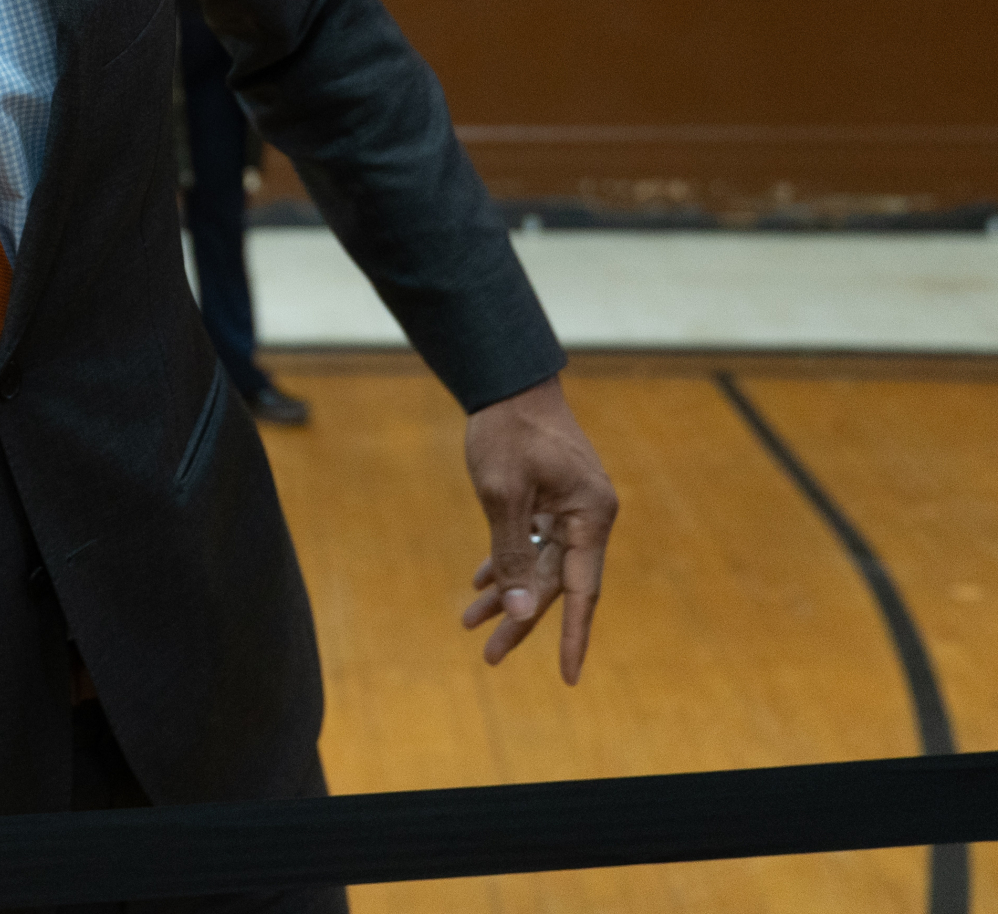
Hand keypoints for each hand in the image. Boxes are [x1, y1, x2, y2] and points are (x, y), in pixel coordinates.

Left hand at [461, 375, 617, 682]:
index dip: (573, 636)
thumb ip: (514, 553)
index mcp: (590, 517)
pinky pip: (530, 540)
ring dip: (507, 591)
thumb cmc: (507, 432)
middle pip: (554, 582)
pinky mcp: (550, 498)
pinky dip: (506, 560)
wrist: (507, 381)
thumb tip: (521, 610)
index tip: (567, 678)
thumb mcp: (503, 495)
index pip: (582, 591)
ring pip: (538, 563)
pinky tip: (480, 584)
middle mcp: (587, 517)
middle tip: (488, 655)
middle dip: (519, 617)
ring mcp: (569, 507)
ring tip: (470, 623)